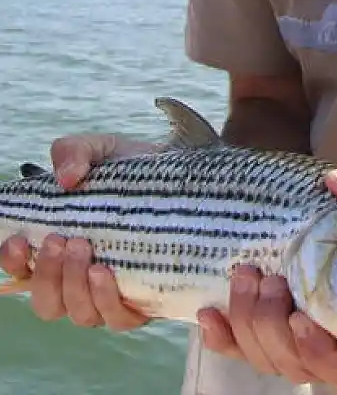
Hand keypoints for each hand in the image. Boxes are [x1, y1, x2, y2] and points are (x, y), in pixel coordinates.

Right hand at [0, 132, 158, 330]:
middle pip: (47, 302)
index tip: (20, 241)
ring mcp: (112, 295)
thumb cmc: (133, 169)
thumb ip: (74, 153)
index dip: (13, 264)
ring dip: (75, 287)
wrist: (185, 177)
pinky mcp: (145, 302)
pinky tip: (107, 273)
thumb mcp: (101, 150)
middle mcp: (80, 280)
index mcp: (59, 252)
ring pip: (79, 314)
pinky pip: (119, 319)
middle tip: (64, 240)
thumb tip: (67, 178)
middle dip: (48, 276)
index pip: (22, 273)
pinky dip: (107, 301)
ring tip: (87, 253)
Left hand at [196, 144, 336, 393]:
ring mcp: (308, 335)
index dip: (323, 355)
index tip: (303, 319)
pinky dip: (223, 338)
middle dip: (272, 327)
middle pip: (300, 364)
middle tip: (270, 279)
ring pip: (269, 358)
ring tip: (246, 276)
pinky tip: (210, 312)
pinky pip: (244, 349)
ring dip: (249, 324)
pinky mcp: (278, 324)